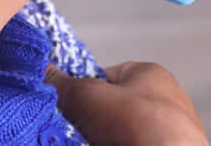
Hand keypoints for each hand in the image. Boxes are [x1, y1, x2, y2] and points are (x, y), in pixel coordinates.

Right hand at [48, 61, 208, 145]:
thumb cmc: (141, 127)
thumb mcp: (90, 98)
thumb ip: (64, 85)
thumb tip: (42, 72)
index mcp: (150, 74)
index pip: (105, 75)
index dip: (82, 90)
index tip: (66, 107)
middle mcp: (164, 100)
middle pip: (112, 109)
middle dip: (92, 122)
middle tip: (76, 133)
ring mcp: (167, 132)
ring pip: (122, 134)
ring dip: (103, 140)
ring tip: (92, 144)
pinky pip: (131, 144)